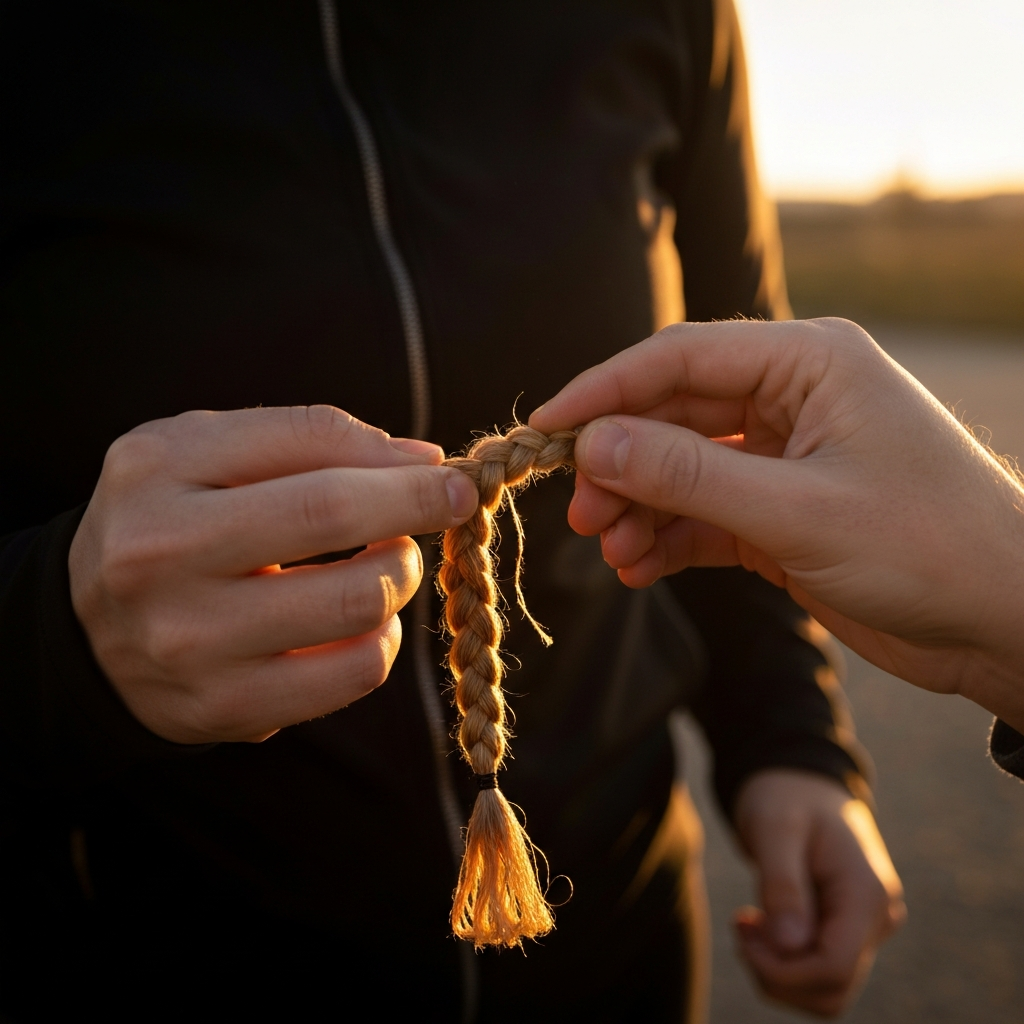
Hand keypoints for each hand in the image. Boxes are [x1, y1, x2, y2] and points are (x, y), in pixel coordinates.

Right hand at [69, 406, 477, 743]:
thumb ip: (306, 438)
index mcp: (158, 472)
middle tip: (444, 507)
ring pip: (356, 604)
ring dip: (400, 576)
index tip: (447, 472)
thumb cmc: (170, 522)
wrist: (90, 630)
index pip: (306, 445)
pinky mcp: (226, 707)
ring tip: (387, 563)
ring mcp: (191, 643)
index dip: (396, 459)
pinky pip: (352, 675)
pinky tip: (366, 621)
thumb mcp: (207, 452)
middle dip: (414, 507)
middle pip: (330, 517)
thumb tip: (421, 462)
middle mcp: (161, 556)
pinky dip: (382, 641)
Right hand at [529, 318, 1023, 731]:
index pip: (679, 360)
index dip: (604, 390)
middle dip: (621, 464)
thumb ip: (690, 475)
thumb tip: (594, 444)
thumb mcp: (798, 512)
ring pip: (683, 469)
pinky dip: (669, 540)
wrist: (1007, 624)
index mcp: (809, 363)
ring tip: (612, 550)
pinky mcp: (782, 513)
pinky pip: (705, 515)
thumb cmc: (928, 549)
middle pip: (673, 416)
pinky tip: (640, 567)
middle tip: (581, 512)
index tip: (544, 429)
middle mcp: (793, 399)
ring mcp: (786, 458)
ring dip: (640, 508)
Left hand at [732, 769, 904, 1016]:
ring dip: (779, 972)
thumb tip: (789, 946)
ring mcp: (869, 927)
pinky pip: (821, 971)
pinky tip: (762, 924)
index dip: (782, 969)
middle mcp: (879, 917)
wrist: (801, 782)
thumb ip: (782, 886)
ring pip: (827, 990)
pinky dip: (786, 961)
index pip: (833, 967)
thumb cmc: (785, 796)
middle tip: (741, 928)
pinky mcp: (851, 930)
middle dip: (776, 974)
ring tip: (749, 925)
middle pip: (832, 990)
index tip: (743, 933)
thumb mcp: (775, 828)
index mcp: (867, 892)